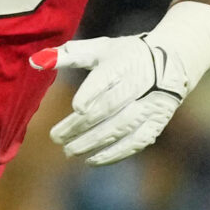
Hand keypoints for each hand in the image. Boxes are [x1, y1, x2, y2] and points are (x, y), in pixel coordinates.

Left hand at [38, 34, 193, 164]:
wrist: (173, 62)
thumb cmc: (126, 56)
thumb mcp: (101, 49)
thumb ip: (69, 55)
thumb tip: (36, 61)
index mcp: (124, 62)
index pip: (107, 78)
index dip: (92, 93)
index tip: (76, 107)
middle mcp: (140, 83)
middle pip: (109, 107)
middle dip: (82, 125)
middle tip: (57, 138)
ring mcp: (150, 105)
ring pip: (121, 127)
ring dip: (94, 142)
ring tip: (69, 151)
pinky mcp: (157, 123)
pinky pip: (136, 142)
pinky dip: (114, 153)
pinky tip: (92, 160)